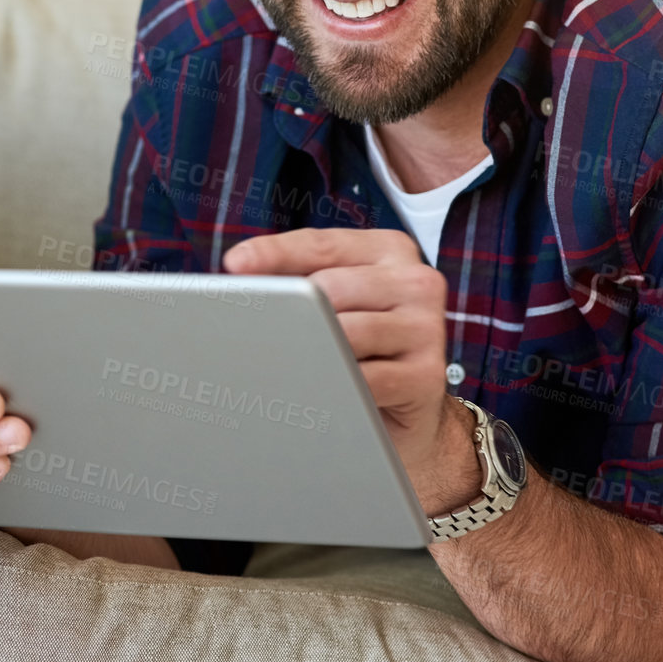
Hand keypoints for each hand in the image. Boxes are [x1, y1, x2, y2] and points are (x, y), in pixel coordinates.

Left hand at [221, 228, 475, 511]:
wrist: (411, 417)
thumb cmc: (363, 352)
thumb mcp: (337, 306)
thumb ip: (302, 284)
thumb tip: (241, 279)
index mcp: (389, 251)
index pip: (322, 244)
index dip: (274, 252)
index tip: (235, 265)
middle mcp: (415, 281)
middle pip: (330, 287)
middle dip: (290, 311)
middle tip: (259, 333)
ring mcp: (427, 327)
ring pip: (346, 332)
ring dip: (311, 352)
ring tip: (288, 367)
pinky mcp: (427, 374)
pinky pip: (365, 378)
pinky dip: (335, 386)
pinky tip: (319, 392)